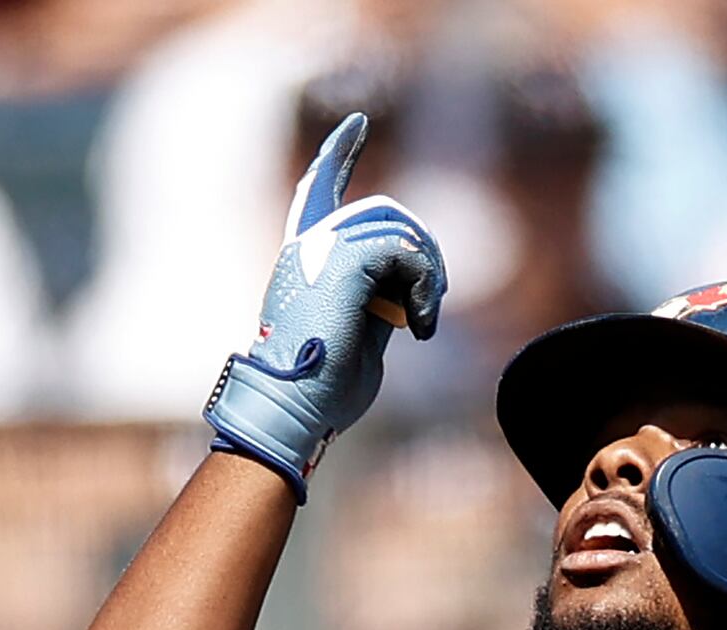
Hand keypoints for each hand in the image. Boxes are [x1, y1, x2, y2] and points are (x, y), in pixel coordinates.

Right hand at [204, 112, 445, 497]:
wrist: (296, 409)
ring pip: (400, 228)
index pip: (317, 189)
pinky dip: (426, 287)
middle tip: (430, 304)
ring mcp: (321, 250)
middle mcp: (307, 246)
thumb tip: (408, 285)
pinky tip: (420, 327)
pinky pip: (407, 251)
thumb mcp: (356, 333)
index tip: (356, 124)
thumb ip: (375, 297)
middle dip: (422, 250)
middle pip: (383, 211)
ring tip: (424, 321)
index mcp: (303, 259)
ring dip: (428, 276)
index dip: (337, 153)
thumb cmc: (323, 390)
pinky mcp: (344, 263)